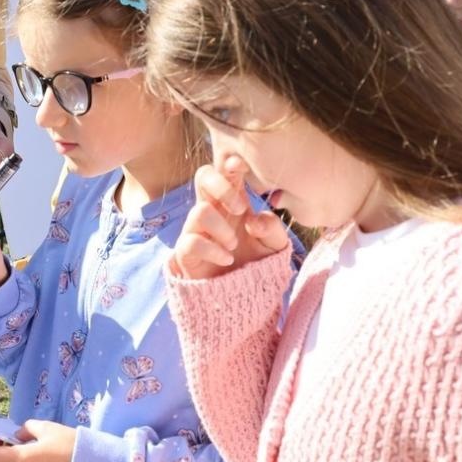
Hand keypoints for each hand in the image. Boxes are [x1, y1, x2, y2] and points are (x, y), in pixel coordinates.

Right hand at [172, 156, 289, 279]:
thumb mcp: (275, 246)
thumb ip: (272, 229)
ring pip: (199, 211)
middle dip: (220, 186)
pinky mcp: (186, 253)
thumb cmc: (257, 265)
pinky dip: (212, 249)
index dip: (229, 163)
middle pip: (203, 176)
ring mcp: (196, 230)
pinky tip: (226, 260)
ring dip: (220, 228)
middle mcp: (213, 210)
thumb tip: (253, 221)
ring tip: (233, 246)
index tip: (240, 165)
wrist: (243, 298)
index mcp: (234, 201)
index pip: (226, 172)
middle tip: (239, 209)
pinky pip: (191, 241)